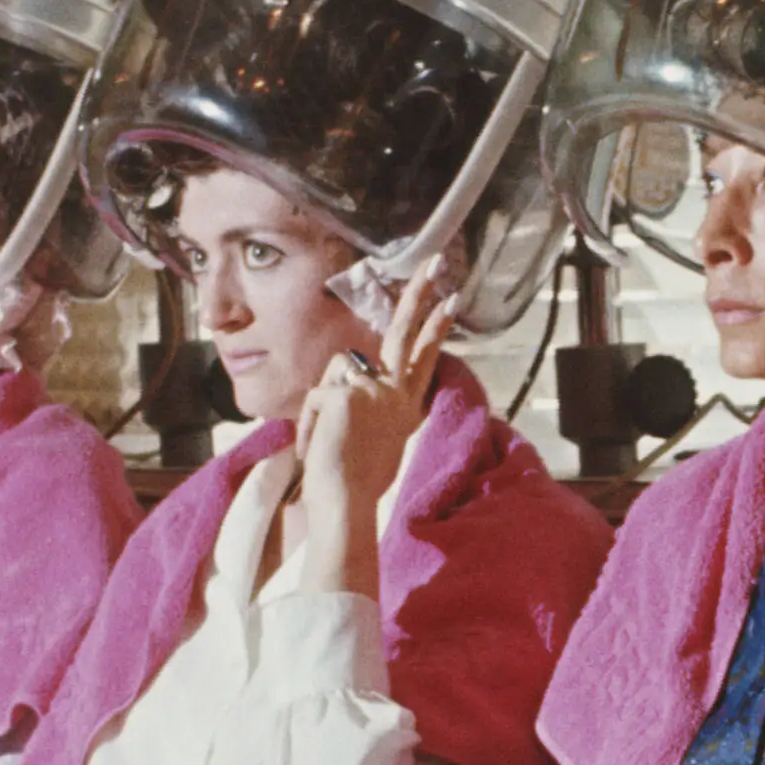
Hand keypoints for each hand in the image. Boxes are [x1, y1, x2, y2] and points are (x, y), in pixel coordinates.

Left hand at [277, 278, 457, 592]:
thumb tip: (350, 383)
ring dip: (326, 403)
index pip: (423, 357)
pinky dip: (311, 423)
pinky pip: (318, 396)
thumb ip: (367, 404)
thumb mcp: (371, 439)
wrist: (346, 502)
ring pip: (343, 365)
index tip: (452, 301)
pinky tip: (319, 448)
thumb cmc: (357, 481)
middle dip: (421, 294)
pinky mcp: (345, 392)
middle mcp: (395, 393)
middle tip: (437, 262)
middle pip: (407, 332)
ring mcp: (371, 390)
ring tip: (329, 443)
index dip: (437, 327)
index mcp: (404, 407)